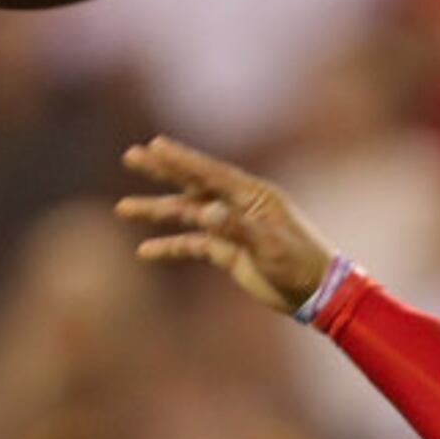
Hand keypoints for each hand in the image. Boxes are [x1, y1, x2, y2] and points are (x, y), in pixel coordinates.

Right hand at [117, 136, 336, 314]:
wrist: (316, 293)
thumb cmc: (300, 264)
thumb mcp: (270, 245)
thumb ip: (236, 227)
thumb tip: (205, 211)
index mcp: (253, 195)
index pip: (210, 173)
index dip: (181, 159)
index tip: (154, 144)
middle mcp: (238, 206)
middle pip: (192, 184)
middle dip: (161, 171)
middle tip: (131, 156)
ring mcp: (231, 228)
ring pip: (186, 214)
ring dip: (156, 210)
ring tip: (123, 208)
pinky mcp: (228, 252)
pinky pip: (192, 245)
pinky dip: (170, 246)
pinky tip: (145, 250)